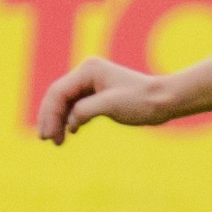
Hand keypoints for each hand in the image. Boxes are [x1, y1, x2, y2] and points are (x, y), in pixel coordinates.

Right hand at [36, 56, 174, 143]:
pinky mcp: (98, 93)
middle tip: (47, 140)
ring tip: (57, 141)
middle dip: (50, 118)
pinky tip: (69, 132)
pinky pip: (77, 105)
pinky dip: (71, 119)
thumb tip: (69, 122)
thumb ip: (84, 111)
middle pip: (58, 96)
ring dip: (59, 121)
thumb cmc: (141, 101)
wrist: (164, 100)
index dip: (49, 114)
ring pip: (66, 102)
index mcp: (88, 70)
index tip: (47, 135)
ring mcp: (92, 82)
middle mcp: (87, 72)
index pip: (59, 92)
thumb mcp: (110, 106)